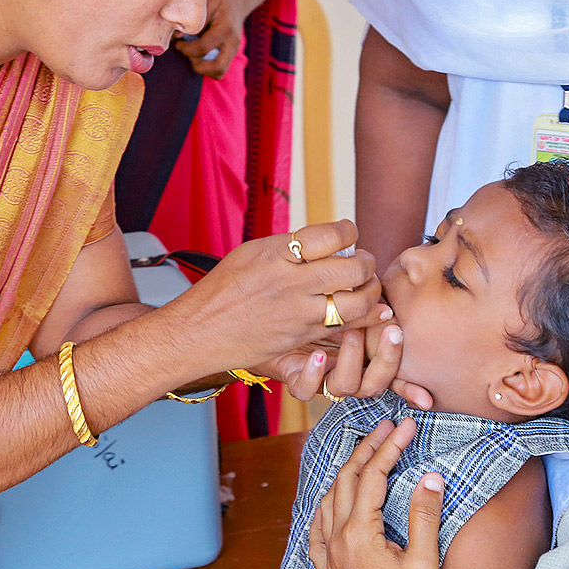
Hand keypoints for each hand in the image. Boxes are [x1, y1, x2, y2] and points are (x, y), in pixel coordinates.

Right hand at [164, 220, 382, 374]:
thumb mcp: (252, 253)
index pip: (330, 235)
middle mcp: (289, 283)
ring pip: (354, 303)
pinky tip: (368, 309)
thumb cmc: (222, 289)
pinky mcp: (300, 338)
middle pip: (350, 269)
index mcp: (276, 254)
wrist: (199, 331)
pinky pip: (343, 327)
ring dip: (369, 291)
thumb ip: (290, 247)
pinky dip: (363, 317)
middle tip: (364, 260)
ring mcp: (297, 314)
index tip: (350, 232)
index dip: (349, 231)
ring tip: (366, 285)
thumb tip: (326, 240)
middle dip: (366, 262)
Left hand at [174, 0, 246, 79]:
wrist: (236, 3)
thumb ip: (192, 18)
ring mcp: (234, 50)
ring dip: (203, 68)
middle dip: (198, 65)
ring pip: (220, 72)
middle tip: (188, 54)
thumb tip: (177, 35)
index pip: (204, 47)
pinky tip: (200, 55)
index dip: (187, 48)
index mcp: (225, 28)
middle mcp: (232, 42)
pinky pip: (220, 69)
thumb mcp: (206, 1)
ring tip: (193, 55)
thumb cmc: (218, 1)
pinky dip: (207, 67)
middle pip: (218, 67)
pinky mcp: (231, 55)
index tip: (179, 43)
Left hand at [259, 312, 434, 406]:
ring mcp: (323, 377)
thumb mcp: (349, 299)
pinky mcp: (297, 378)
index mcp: (365, 356)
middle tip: (392, 331)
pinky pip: (306, 389)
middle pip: (374, 384)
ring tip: (349, 330)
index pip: (393, 376)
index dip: (410, 389)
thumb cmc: (317, 303)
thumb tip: (394, 299)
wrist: (272, 312)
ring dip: (352, 358)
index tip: (426, 398)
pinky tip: (316, 354)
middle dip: (387, 359)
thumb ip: (371, 302)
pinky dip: (314, 374)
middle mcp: (348, 371)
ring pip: (345, 386)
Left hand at [309, 419, 442, 568]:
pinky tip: (332, 500)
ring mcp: (329, 554)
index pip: (373, 475)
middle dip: (366, 448)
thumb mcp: (424, 563)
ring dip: (347, 471)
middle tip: (386, 428)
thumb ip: (424, 517)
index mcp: (359, 533)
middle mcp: (337, 539)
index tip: (405, 425)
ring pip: (329, 498)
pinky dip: (326, 503)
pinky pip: (317, 527)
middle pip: (347, 478)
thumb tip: (430, 477)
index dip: (390, 445)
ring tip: (365, 453)